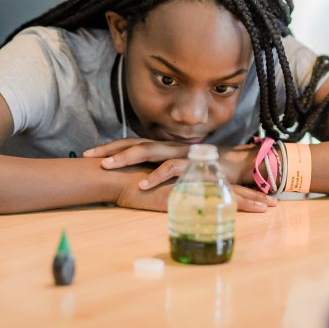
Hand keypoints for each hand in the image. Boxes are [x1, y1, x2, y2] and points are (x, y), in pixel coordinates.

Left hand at [89, 138, 274, 208]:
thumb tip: (139, 178)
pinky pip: (171, 169)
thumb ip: (162, 170)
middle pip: (135, 144)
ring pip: (149, 152)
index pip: (133, 143)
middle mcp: (169, 147)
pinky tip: (142, 184)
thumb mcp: (179, 169)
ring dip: (127, 158)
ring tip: (107, 166)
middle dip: (111, 150)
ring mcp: (180, 154)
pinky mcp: (193, 165)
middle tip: (89, 156)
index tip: (90, 154)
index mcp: (163, 148)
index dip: (112, 147)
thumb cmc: (206, 169)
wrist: (239, 166)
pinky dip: (156, 176)